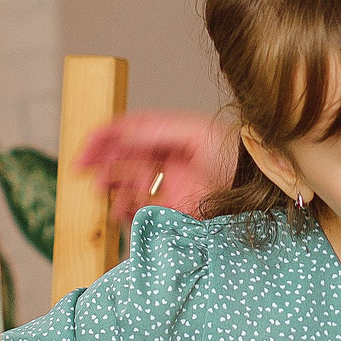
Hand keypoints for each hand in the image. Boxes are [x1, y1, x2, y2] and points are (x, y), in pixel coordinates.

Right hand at [79, 112, 238, 226]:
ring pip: (127, 185)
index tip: (85, 147)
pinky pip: (140, 210)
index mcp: (168, 136)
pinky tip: (119, 209)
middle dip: (102, 164)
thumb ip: (156, 130)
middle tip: (83, 170)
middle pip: (123, 160)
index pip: (127, 134)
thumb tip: (123, 132)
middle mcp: (164, 160)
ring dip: (112, 187)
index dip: (104, 139)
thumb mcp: (194, 132)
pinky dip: (126, 210)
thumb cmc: (232, 153)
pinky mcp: (172, 209)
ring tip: (103, 191)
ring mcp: (167, 185)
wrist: (257, 183)